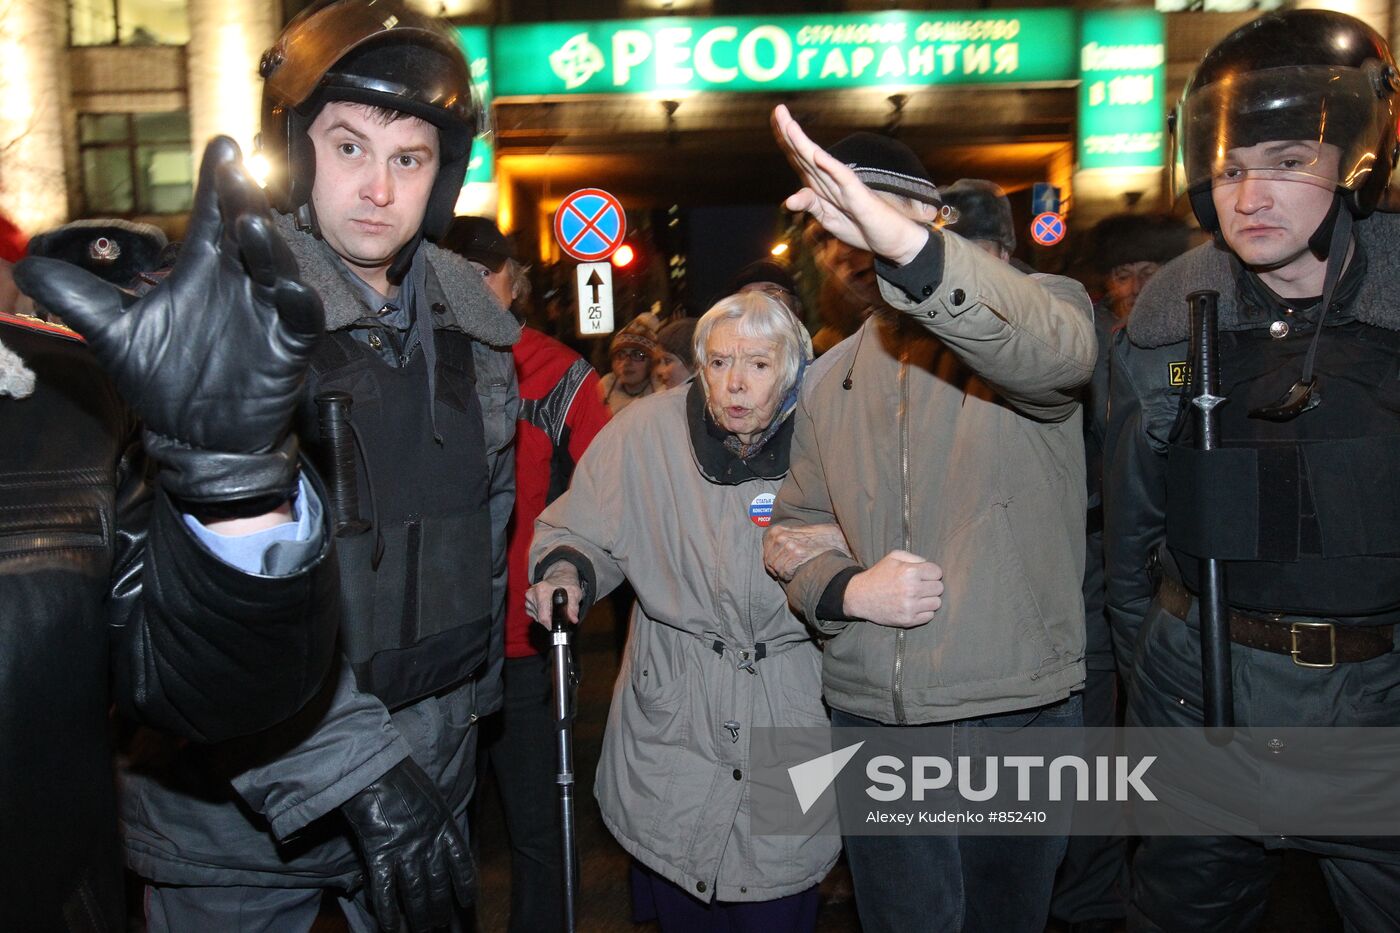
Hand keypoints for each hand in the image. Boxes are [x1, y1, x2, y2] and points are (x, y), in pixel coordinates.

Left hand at [14, 136, 322, 508]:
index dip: (218, 181)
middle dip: (243, 200)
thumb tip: (25, 267)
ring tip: (252, 225)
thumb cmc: (165, 378)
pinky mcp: (288, 346)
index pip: (211, 216)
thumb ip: (79, 299)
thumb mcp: (115, 335)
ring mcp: (268, 312)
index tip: (223, 146)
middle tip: (235, 172)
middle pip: (246, 231)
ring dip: (269, 247)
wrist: (198, 436)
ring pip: (277, 269)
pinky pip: (300, 319)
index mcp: (203, 270)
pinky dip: (298, 303)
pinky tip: (288, 289)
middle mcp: (239, 282)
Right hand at [340, 759, 474, 932]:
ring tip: (425, 931)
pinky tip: (392, 928)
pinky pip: (385, 890)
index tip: (468, 902)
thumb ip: (435, 818)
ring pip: (416, 891)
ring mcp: (406, 850)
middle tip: (442, 925)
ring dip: (420, 914)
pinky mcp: (381, 854)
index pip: (461, 862)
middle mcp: (429, 842)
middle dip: (441, 906)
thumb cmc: (402, 777)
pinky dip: (388, 911)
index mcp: (444, 826)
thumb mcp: (431, 796)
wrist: (377, 772)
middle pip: (439, 883)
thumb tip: (436, 833)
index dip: (466, 884)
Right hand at [525, 561, 582, 625]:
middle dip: (551, 620)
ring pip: (537, 618)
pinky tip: (548, 607)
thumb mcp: (574, 593)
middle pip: (540, 618)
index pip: (543, 616)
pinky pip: (534, 615)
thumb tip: (573, 619)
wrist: (561, 576)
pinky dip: (542, 614)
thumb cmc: (567, 585)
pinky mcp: (528, 603)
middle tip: (560, 614)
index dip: (552, 623)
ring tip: (555, 607)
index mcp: (542, 590)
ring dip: (547, 617)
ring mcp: (529, 598)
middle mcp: (532, 593)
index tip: (559, 624)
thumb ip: (573, 607)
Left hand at [763, 522, 849, 581]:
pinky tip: (799, 573)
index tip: (778, 564)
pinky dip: (791, 576)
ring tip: (795, 571)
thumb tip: (774, 546)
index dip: (771, 559)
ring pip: (775, 568)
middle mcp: (781, 536)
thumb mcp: (800, 531)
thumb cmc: (822, 537)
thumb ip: (785, 536)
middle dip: (777, 568)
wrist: (838, 540)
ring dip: (784, 573)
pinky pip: (784, 573)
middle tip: (788, 570)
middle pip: (768, 560)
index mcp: (778, 530)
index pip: (764, 550)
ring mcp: (788, 545)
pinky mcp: (796, 555)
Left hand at [771, 104, 930, 266]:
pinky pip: (843, 180)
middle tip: (778, 109)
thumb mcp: (828, 218)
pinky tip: (817, 156)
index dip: (786, 139)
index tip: (775, 115)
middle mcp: (831, 179)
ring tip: (789, 126)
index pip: (800, 158)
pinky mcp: (859, 196)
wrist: (893, 239)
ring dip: (804, 145)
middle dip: (789, 133)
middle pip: (806, 154)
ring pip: (820, 163)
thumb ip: (810, 205)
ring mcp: (845, 186)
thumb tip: (788, 200)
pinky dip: (830, 167)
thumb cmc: (861, 225)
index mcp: (821, 184)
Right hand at [844, 550, 943, 627]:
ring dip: (929, 599)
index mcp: (910, 572)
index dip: (931, 572)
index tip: (922, 575)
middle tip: (919, 586)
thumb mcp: (893, 557)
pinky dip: (924, 611)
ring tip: (917, 597)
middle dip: (931, 585)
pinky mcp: (908, 620)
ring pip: (937, 603)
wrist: (860, 596)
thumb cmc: (878, 575)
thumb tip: (930, 566)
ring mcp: (910, 607)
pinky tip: (914, 606)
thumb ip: (914, 557)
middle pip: (939, 588)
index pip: (937, 572)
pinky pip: (929, 616)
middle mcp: (912, 589)